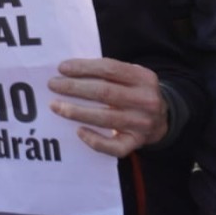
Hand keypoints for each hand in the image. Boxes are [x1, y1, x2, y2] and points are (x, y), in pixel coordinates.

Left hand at [48, 58, 168, 156]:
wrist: (163, 118)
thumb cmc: (134, 92)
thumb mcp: (130, 75)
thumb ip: (106, 71)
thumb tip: (67, 70)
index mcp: (144, 78)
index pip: (110, 69)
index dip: (84, 68)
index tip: (61, 68)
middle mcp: (146, 101)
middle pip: (105, 92)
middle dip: (74, 88)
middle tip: (52, 85)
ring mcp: (142, 124)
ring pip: (105, 118)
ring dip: (76, 112)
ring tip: (55, 106)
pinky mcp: (136, 143)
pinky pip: (114, 147)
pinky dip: (95, 140)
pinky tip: (79, 131)